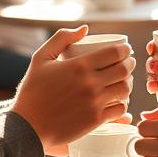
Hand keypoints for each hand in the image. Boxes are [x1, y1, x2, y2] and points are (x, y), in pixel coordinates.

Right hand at [12, 26, 134, 152]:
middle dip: (130, 65)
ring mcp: (94, 103)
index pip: (115, 53)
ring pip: (125, 89)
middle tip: (127, 64)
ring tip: (124, 82)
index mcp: (79, 66)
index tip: (125, 50)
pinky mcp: (95, 120)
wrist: (27, 126)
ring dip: (128, 84)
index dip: (125, 50)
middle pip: (124, 70)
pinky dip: (122, 104)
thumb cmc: (32, 91)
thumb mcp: (41, 58)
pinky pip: (120, 110)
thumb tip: (84, 30)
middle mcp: (90, 84)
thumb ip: (61, 38)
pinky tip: (119, 101)